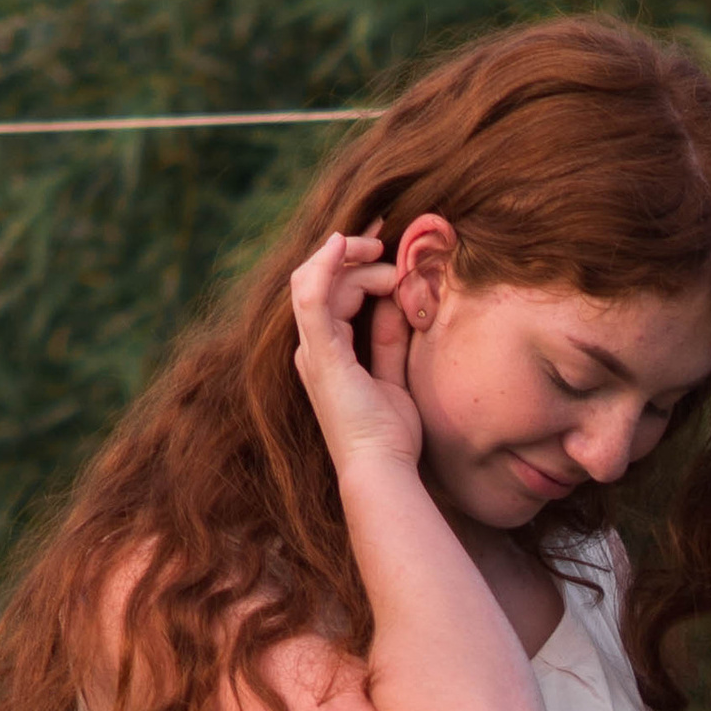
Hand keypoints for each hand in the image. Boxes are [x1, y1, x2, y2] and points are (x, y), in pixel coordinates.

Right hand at [290, 225, 423, 479]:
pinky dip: (325, 265)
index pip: (334, 293)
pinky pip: (313, 297)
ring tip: (390, 262)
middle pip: (323, 280)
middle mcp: (313, 349)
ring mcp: (313, 351)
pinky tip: (342, 242)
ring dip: (353, 259)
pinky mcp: (321, 355)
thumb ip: (391, 339)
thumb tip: (397, 300)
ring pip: (319, 281)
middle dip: (354, 253)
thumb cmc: (390, 436)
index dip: (357, 264)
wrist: (382, 470)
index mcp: (327, 354)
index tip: (389, 248)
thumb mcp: (394, 377)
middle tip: (389, 240)